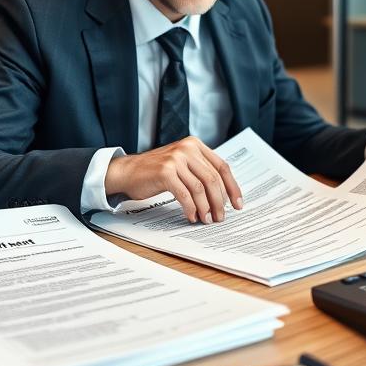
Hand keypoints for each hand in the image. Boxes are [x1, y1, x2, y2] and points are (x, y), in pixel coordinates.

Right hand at [104, 136, 243, 223]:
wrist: (127, 171)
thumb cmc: (155, 172)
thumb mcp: (182, 165)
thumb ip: (200, 172)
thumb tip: (222, 196)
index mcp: (195, 145)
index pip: (222, 167)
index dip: (232, 187)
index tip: (237, 204)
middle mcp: (187, 149)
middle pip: (213, 179)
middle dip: (220, 201)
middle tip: (221, 217)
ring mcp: (176, 159)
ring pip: (200, 188)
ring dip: (206, 207)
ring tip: (207, 220)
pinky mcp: (165, 172)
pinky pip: (185, 194)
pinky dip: (191, 208)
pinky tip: (192, 216)